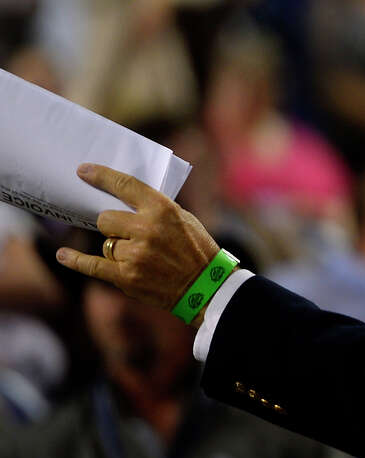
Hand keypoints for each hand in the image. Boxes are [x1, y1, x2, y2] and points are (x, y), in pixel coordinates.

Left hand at [55, 164, 219, 317]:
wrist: (207, 286)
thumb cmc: (196, 249)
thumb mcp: (182, 218)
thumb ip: (154, 208)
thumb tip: (120, 199)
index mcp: (162, 209)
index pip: (124, 186)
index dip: (101, 176)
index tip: (83, 171)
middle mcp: (146, 229)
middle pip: (106, 219)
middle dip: (112, 225)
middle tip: (127, 233)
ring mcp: (135, 254)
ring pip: (107, 243)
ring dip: (117, 248)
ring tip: (140, 257)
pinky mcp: (127, 277)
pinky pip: (92, 265)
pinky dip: (76, 260)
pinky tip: (63, 254)